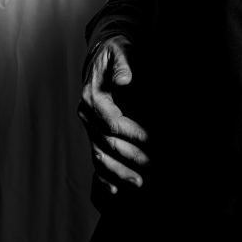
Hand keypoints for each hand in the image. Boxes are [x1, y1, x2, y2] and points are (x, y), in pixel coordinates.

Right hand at [76, 35, 149, 194]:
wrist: (103, 54)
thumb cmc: (115, 52)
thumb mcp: (121, 50)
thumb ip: (123, 65)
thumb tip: (125, 79)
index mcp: (93, 96)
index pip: (112, 121)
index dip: (133, 132)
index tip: (152, 140)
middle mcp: (87, 114)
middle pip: (108, 142)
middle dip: (131, 156)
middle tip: (154, 165)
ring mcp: (89, 126)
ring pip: (101, 155)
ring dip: (119, 172)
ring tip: (139, 184)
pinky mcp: (95, 133)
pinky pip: (96, 158)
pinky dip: (104, 176)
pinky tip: (115, 191)